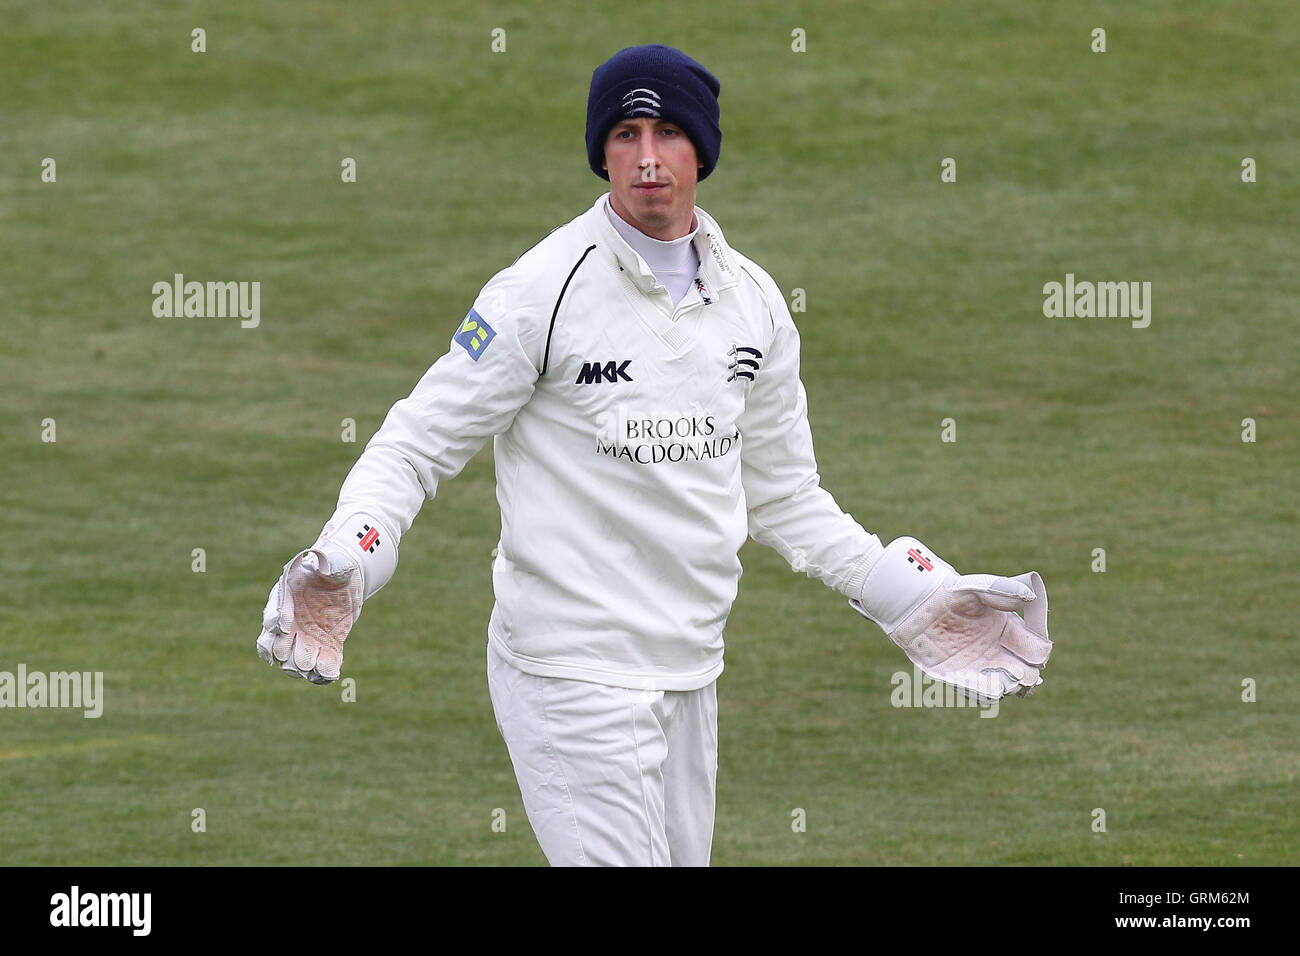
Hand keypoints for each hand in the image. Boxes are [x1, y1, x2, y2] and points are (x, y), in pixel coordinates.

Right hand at [257, 546, 361, 684]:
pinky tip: (330, 675)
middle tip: (298, 655)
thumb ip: (333, 565)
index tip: (282, 626)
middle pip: (276, 643)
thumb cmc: (336, 566)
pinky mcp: (324, 646)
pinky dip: (323, 674)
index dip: (276, 618)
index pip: (274, 609)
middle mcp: (289, 621)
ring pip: (292, 660)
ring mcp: (304, 637)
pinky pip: (319, 665)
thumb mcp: (336, 562)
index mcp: (286, 594)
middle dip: (285, 652)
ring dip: (301, 667)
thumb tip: (331, 567)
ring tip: (313, 669)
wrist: (347, 581)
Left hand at [850, 538, 1051, 701]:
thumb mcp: (978, 588)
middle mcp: (998, 652)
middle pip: (1024, 674)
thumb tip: (1031, 594)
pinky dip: (982, 692)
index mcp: (1010, 631)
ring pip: (1002, 687)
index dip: (1039, 653)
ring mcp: (979, 667)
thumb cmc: (950, 593)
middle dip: (1027, 677)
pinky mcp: (956, 676)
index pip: (1036, 650)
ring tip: (1006, 684)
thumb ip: (1003, 591)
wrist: (918, 604)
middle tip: (1022, 675)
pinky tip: (989, 690)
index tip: (1036, 652)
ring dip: (1006, 687)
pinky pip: (973, 691)